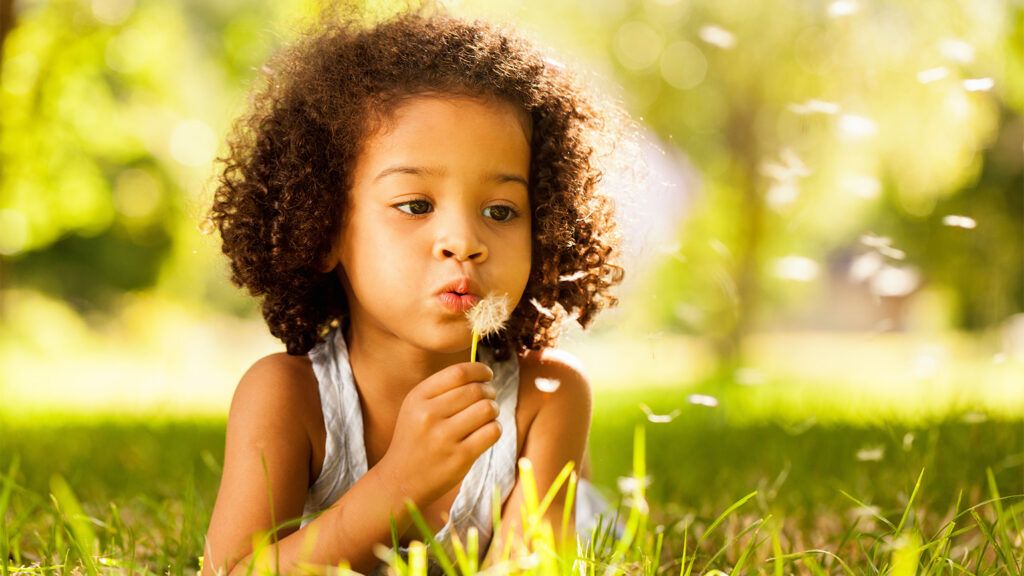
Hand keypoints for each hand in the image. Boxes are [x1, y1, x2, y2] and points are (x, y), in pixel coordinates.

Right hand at [376, 362, 501, 505]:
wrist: (400, 481)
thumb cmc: (415, 440)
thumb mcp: (415, 408)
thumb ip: (442, 390)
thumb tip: (481, 374)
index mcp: (418, 398)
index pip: (458, 373)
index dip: (480, 370)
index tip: (487, 375)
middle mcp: (429, 415)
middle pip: (476, 390)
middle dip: (489, 391)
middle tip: (489, 398)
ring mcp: (444, 437)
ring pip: (487, 409)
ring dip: (494, 410)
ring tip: (487, 416)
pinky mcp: (460, 457)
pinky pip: (492, 431)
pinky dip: (495, 428)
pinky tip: (487, 432)